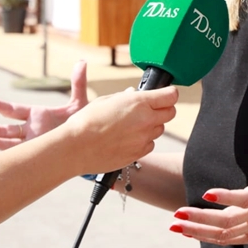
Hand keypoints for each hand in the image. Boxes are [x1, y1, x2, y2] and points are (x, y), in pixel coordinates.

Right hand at [0, 61, 90, 149]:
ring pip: (6, 141)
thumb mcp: (79, 103)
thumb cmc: (82, 123)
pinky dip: (4, 150)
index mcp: (36, 115)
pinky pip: (16, 153)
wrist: (89, 143)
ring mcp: (31, 143)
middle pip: (5, 127)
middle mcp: (30, 129)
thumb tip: (82, 62)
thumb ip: (78, 83)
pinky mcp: (35, 155)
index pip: (13, 110)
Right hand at [62, 86, 177, 174]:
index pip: (171, 95)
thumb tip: (135, 94)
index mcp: (139, 102)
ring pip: (160, 129)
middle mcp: (146, 120)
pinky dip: (143, 140)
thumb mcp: (106, 100)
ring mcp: (144, 138)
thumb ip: (126, 97)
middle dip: (163, 108)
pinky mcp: (139, 153)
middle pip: (170, 112)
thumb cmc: (87, 121)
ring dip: (152, 125)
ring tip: (131, 125)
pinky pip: (150, 144)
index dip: (170, 93)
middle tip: (150, 108)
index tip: (167, 93)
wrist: (76, 148)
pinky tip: (127, 138)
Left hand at [169, 117, 247, 247]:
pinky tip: (192, 233)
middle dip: (200, 218)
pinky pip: (230, 239)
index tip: (207, 193)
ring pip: (224, 232)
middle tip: (177, 214)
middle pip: (227, 219)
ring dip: (199, 230)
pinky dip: (210, 237)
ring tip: (176, 224)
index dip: (226, 197)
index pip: (246, 198)